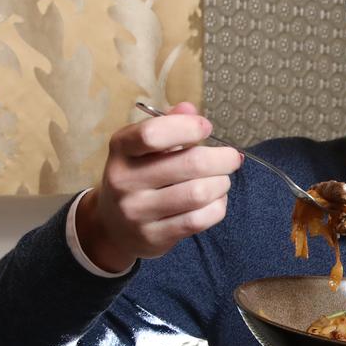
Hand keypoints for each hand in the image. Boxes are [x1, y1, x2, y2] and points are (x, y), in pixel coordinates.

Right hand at [76, 101, 241, 271]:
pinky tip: (216, 200)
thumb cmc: (138, 176)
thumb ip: (168, 125)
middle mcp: (124, 180)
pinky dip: (217, 207)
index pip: (153, 134)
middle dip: (222, 159)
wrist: (113, 226)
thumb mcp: (143, 147)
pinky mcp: (153, 236)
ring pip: (198, 193)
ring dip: (221, 184)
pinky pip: (199, 220)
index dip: (188, 127)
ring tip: (222, 180)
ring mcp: (137, 211)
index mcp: (121, 148)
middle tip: (232, 158)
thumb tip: (190, 109)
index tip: (206, 128)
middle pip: (189, 164)